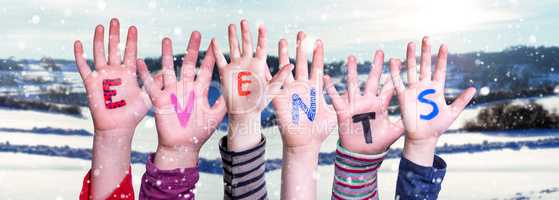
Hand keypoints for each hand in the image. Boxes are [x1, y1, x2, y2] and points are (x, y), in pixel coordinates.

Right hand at [74, 18, 148, 133]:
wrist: (118, 128)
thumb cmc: (133, 114)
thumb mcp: (148, 96)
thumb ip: (155, 83)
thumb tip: (168, 72)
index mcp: (128, 73)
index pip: (130, 52)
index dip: (131, 40)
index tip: (133, 27)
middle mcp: (115, 72)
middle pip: (114, 48)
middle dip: (115, 34)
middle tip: (115, 20)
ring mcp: (102, 76)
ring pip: (99, 53)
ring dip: (99, 40)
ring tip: (100, 26)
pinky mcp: (91, 83)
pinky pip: (83, 66)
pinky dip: (80, 55)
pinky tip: (78, 43)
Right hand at [137, 32, 225, 168]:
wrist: (182, 147)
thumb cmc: (199, 133)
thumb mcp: (215, 117)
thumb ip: (223, 103)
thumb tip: (235, 91)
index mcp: (199, 91)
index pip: (205, 70)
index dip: (210, 57)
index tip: (214, 43)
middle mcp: (185, 88)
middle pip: (189, 64)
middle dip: (192, 49)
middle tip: (196, 33)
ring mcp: (172, 92)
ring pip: (169, 69)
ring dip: (167, 55)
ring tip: (166, 40)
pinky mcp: (159, 100)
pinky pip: (151, 85)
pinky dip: (145, 74)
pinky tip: (139, 62)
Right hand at [211, 20, 292, 150]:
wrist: (244, 112)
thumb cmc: (260, 103)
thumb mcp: (272, 89)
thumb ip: (280, 76)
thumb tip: (292, 64)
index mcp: (259, 65)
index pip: (260, 47)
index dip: (261, 36)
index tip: (261, 25)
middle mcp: (247, 63)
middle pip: (246, 44)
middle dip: (245, 32)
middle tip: (244, 21)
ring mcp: (236, 67)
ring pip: (234, 48)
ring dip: (232, 37)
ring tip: (232, 25)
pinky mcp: (225, 73)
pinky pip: (220, 59)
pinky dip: (216, 50)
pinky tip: (214, 40)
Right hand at [273, 32, 335, 199]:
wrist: (305, 144)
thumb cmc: (320, 131)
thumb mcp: (335, 112)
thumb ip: (343, 100)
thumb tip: (356, 92)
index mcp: (315, 88)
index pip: (316, 66)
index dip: (317, 54)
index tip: (319, 41)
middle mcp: (302, 87)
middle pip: (301, 63)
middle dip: (301, 48)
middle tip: (302, 33)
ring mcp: (290, 92)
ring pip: (286, 69)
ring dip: (284, 55)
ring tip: (284, 40)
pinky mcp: (280, 99)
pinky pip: (274, 84)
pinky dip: (271, 72)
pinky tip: (267, 60)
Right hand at [323, 52, 403, 154]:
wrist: (362, 153)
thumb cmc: (378, 143)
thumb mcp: (394, 132)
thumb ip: (405, 123)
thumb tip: (420, 117)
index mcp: (380, 105)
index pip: (388, 87)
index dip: (392, 75)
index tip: (398, 61)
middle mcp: (368, 101)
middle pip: (372, 80)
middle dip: (376, 66)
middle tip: (380, 52)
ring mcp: (355, 105)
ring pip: (353, 84)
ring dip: (352, 71)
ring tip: (351, 57)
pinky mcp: (343, 111)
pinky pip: (335, 97)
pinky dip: (330, 88)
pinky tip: (326, 77)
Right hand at [389, 37, 475, 165]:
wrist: (423, 137)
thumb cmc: (437, 126)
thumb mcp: (452, 112)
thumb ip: (462, 100)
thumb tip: (474, 88)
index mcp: (436, 89)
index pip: (439, 69)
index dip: (441, 58)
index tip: (444, 45)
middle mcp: (424, 86)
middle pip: (425, 65)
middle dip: (425, 52)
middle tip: (426, 38)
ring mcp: (413, 90)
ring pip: (411, 69)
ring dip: (410, 57)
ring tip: (410, 43)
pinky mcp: (403, 96)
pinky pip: (398, 82)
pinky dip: (395, 72)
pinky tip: (394, 60)